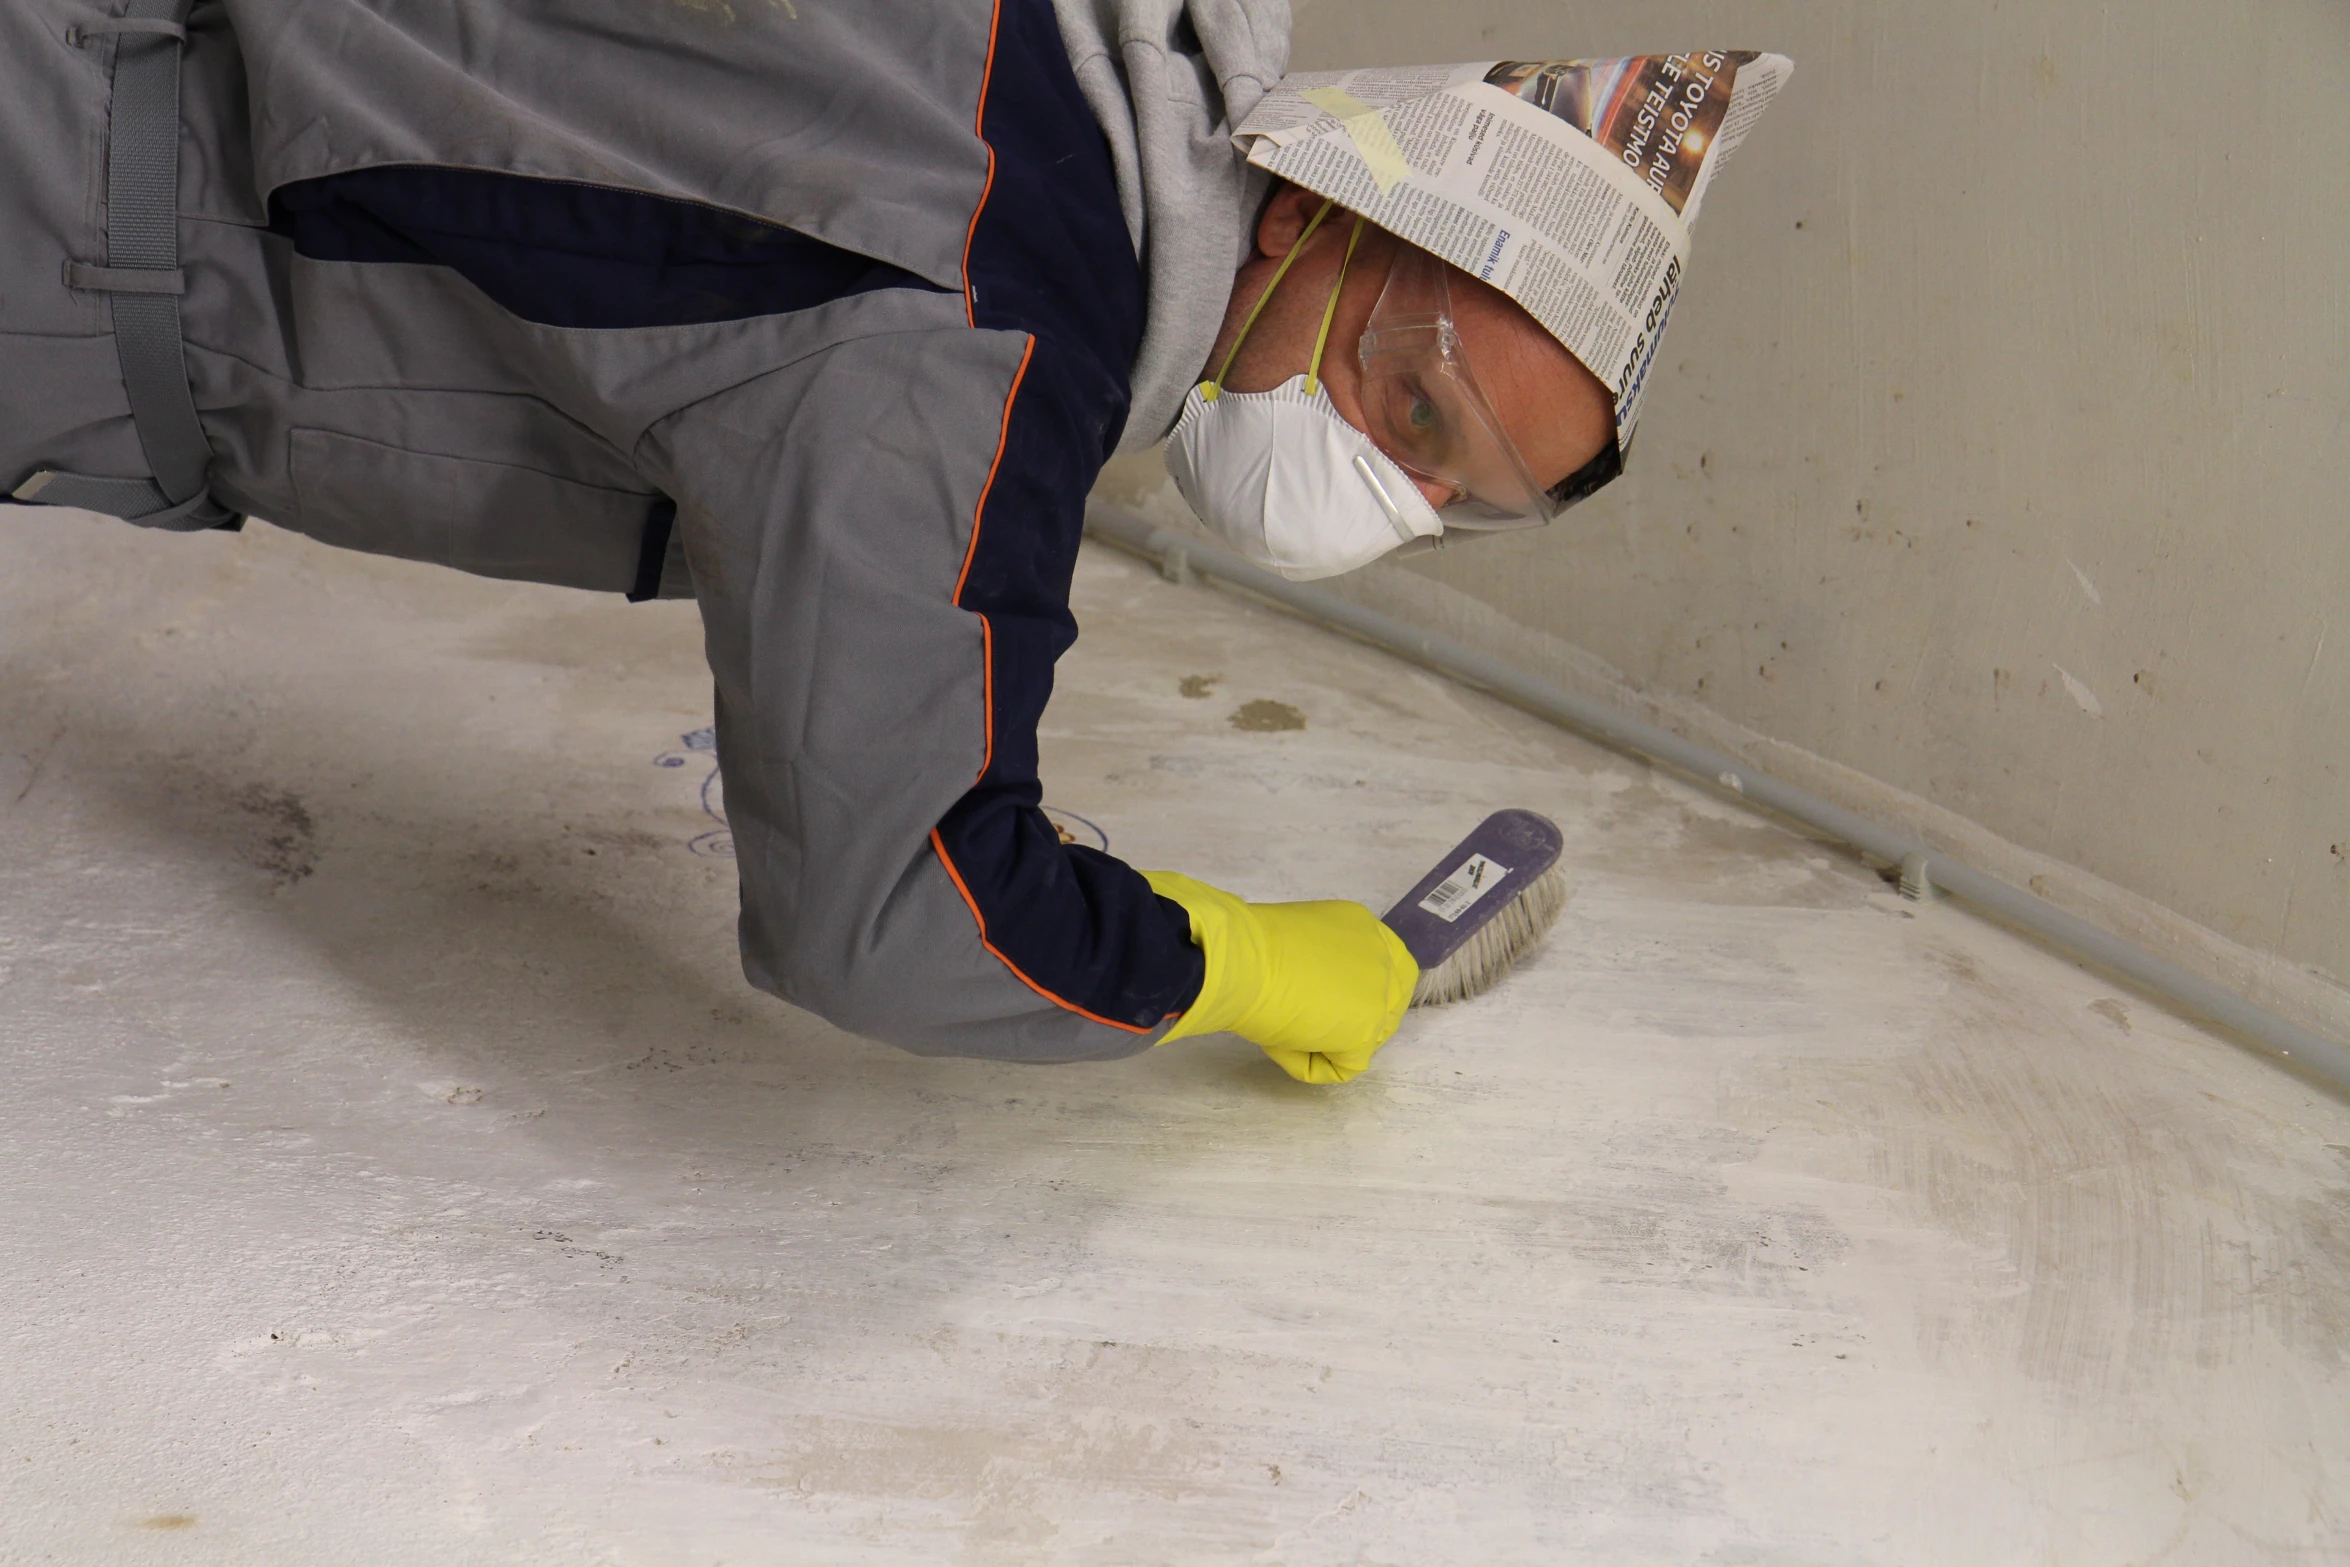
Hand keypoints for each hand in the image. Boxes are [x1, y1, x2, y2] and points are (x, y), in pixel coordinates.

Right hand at [1144, 870, 1416, 1082]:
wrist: (1239, 961)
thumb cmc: (1250, 947)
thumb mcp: (1300, 944)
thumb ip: (1324, 961)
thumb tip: (1320, 992)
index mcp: (1363, 927)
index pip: (1391, 968)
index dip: (1365, 993)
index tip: (1333, 1004)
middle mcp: (1381, 957)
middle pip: (1388, 1007)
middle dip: (1354, 1022)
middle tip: (1309, 1024)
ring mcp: (1378, 997)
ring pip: (1366, 1040)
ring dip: (1329, 1042)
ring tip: (1284, 1027)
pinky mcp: (1363, 1033)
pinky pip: (1343, 1067)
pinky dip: (1310, 1065)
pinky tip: (1281, 1043)